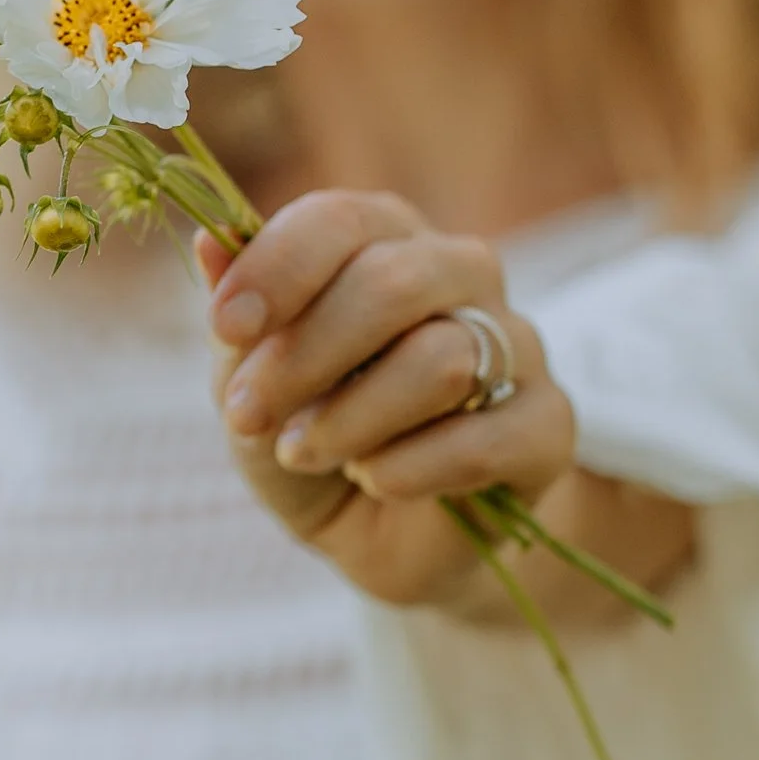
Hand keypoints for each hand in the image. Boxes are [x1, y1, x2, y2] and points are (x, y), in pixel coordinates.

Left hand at [200, 191, 579, 612]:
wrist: (381, 539)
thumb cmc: (314, 442)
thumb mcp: (253, 391)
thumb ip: (238, 324)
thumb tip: (210, 241)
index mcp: (385, 241)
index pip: (342, 220)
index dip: (279, 267)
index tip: (227, 326)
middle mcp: (460, 274)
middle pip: (395, 281)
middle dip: (306, 354)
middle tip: (247, 415)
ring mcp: (516, 345)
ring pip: (444, 360)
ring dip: (354, 418)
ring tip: (306, 454)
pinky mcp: (548, 425)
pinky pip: (491, 435)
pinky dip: (415, 467)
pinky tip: (377, 482)